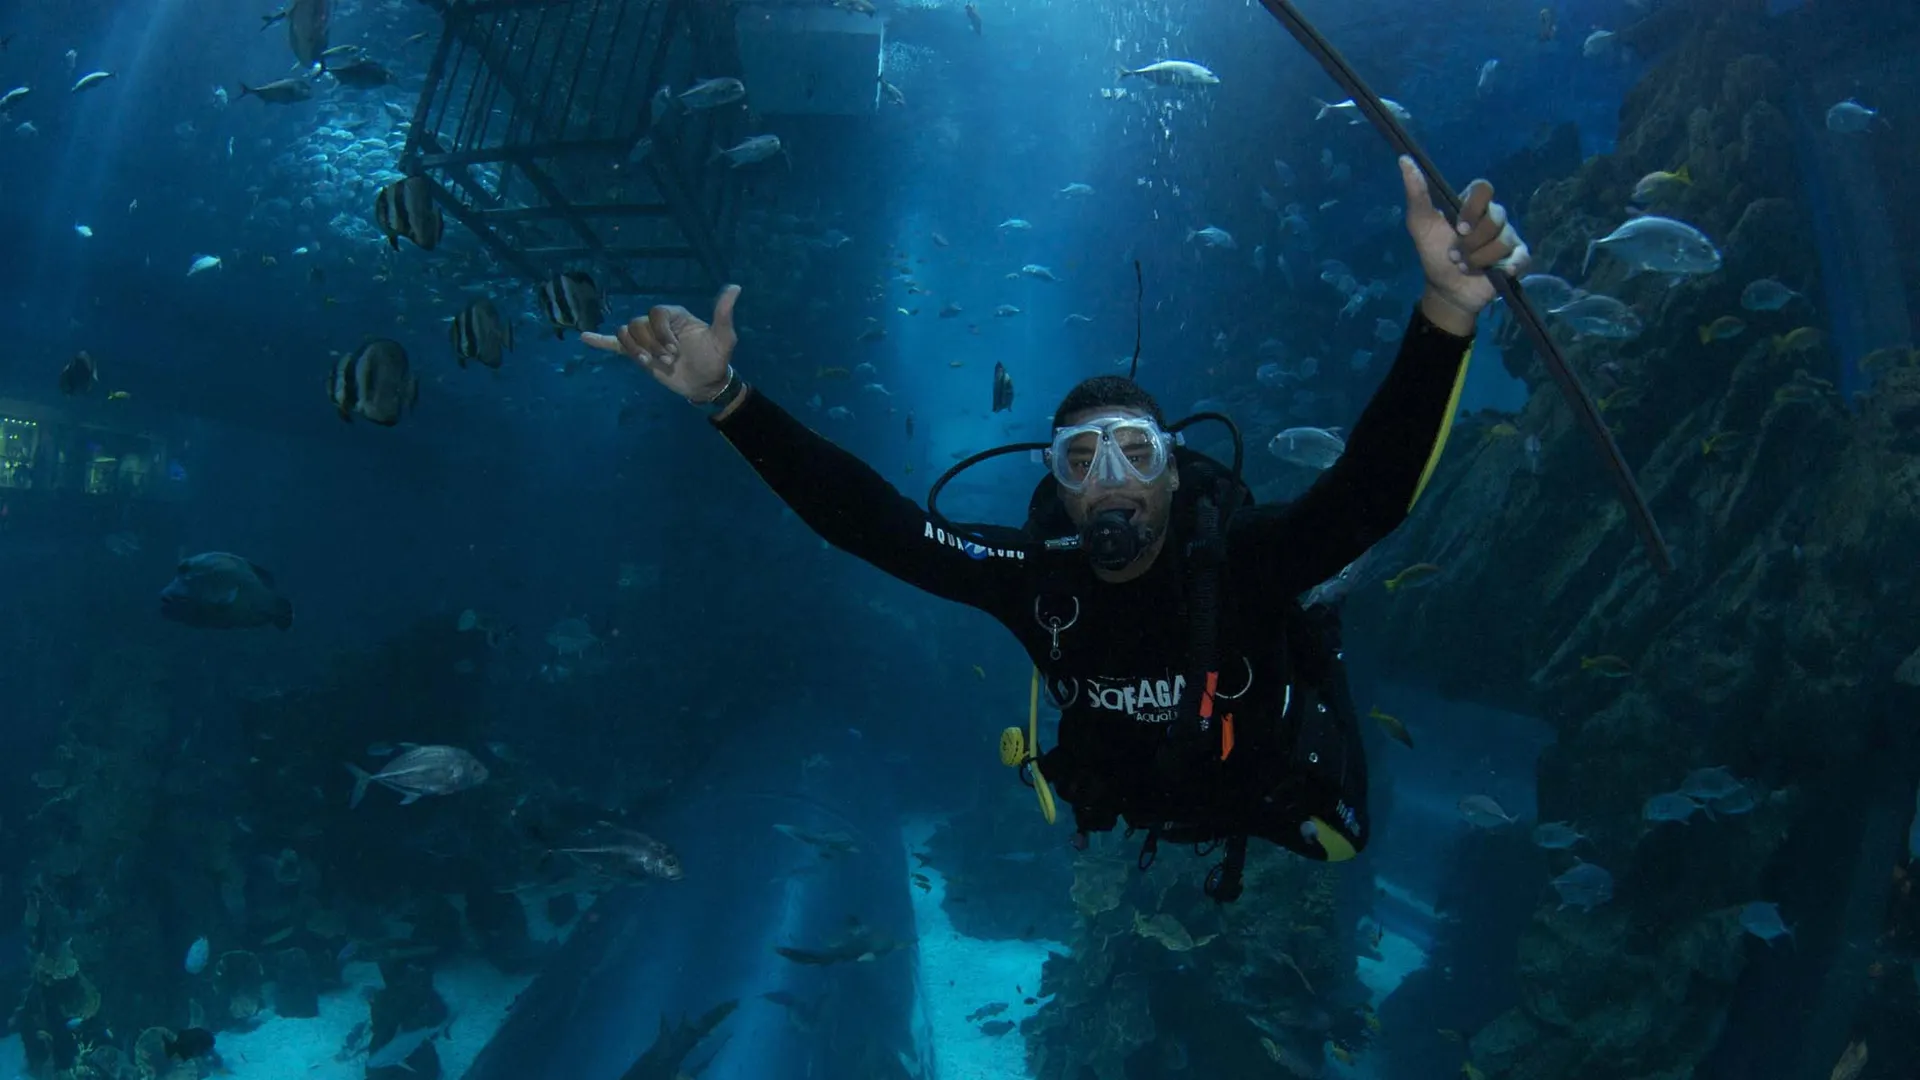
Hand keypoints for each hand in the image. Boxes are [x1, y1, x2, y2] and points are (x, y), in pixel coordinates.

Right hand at [583, 284, 741, 400]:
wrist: (706, 383)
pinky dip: (600, 341)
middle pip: (638, 324)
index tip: (675, 350)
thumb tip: (735, 287)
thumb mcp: (723, 338)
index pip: (656, 313)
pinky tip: (585, 338)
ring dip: (636, 350)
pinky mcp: (638, 353)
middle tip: (669, 360)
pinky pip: (615, 344)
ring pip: (627, 334)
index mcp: (674, 316)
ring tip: (649, 363)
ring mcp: (646, 338)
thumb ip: (724, 313)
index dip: (661, 332)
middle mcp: (658, 324)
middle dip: (651, 345)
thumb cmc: (715, 359)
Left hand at [1399, 156, 1529, 334]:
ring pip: (1503, 240)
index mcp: (1472, 205)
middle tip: (1456, 255)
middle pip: (1496, 217)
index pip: (1484, 188)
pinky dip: (1508, 266)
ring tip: (1466, 266)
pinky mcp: (1518, 257)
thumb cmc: (1434, 252)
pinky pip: (1522, 256)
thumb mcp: (1420, 224)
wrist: (1445, 288)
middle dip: (1472, 242)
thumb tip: (1404, 160)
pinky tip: (1497, 272)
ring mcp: (1507, 236)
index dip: (1473, 208)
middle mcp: (1493, 217)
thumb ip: (1416, 193)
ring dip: (1479, 259)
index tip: (1459, 227)